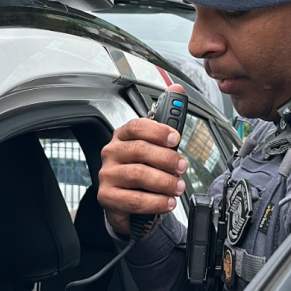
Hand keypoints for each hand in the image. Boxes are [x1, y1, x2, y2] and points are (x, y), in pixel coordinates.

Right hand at [98, 83, 188, 235]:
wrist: (126, 202)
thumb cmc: (141, 169)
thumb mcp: (155, 146)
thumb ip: (167, 119)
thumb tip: (177, 88)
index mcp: (122, 136)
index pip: (136, 126)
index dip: (158, 131)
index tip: (176, 138)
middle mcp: (111, 153)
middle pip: (140, 151)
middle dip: (167, 159)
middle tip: (183, 167)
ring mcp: (107, 175)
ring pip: (139, 175)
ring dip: (165, 182)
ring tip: (178, 187)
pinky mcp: (107, 197)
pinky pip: (134, 199)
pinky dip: (156, 202)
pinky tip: (167, 202)